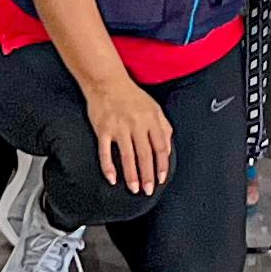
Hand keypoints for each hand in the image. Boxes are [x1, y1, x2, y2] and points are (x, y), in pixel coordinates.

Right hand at [88, 77, 174, 194]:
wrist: (107, 81)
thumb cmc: (131, 95)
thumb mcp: (154, 107)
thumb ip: (163, 127)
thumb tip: (168, 150)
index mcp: (151, 119)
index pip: (160, 147)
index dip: (162, 165)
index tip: (162, 179)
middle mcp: (136, 124)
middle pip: (145, 155)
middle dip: (148, 175)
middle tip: (148, 190)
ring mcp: (119, 127)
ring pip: (127, 156)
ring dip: (131, 175)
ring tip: (134, 188)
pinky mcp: (103, 129)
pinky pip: (105, 152)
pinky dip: (108, 167)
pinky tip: (112, 178)